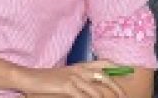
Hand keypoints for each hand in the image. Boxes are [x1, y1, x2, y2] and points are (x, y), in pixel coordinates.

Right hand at [15, 60, 129, 96]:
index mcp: (80, 66)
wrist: (30, 78)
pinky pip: (84, 97)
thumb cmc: (47, 79)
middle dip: (117, 88)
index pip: (102, 63)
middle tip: (123, 97)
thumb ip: (80, 77)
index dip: (116, 67)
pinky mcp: (67, 86)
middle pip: (105, 76)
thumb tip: (94, 85)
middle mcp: (79, 69)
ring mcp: (73, 77)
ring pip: (97, 90)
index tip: (128, 71)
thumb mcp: (65, 75)